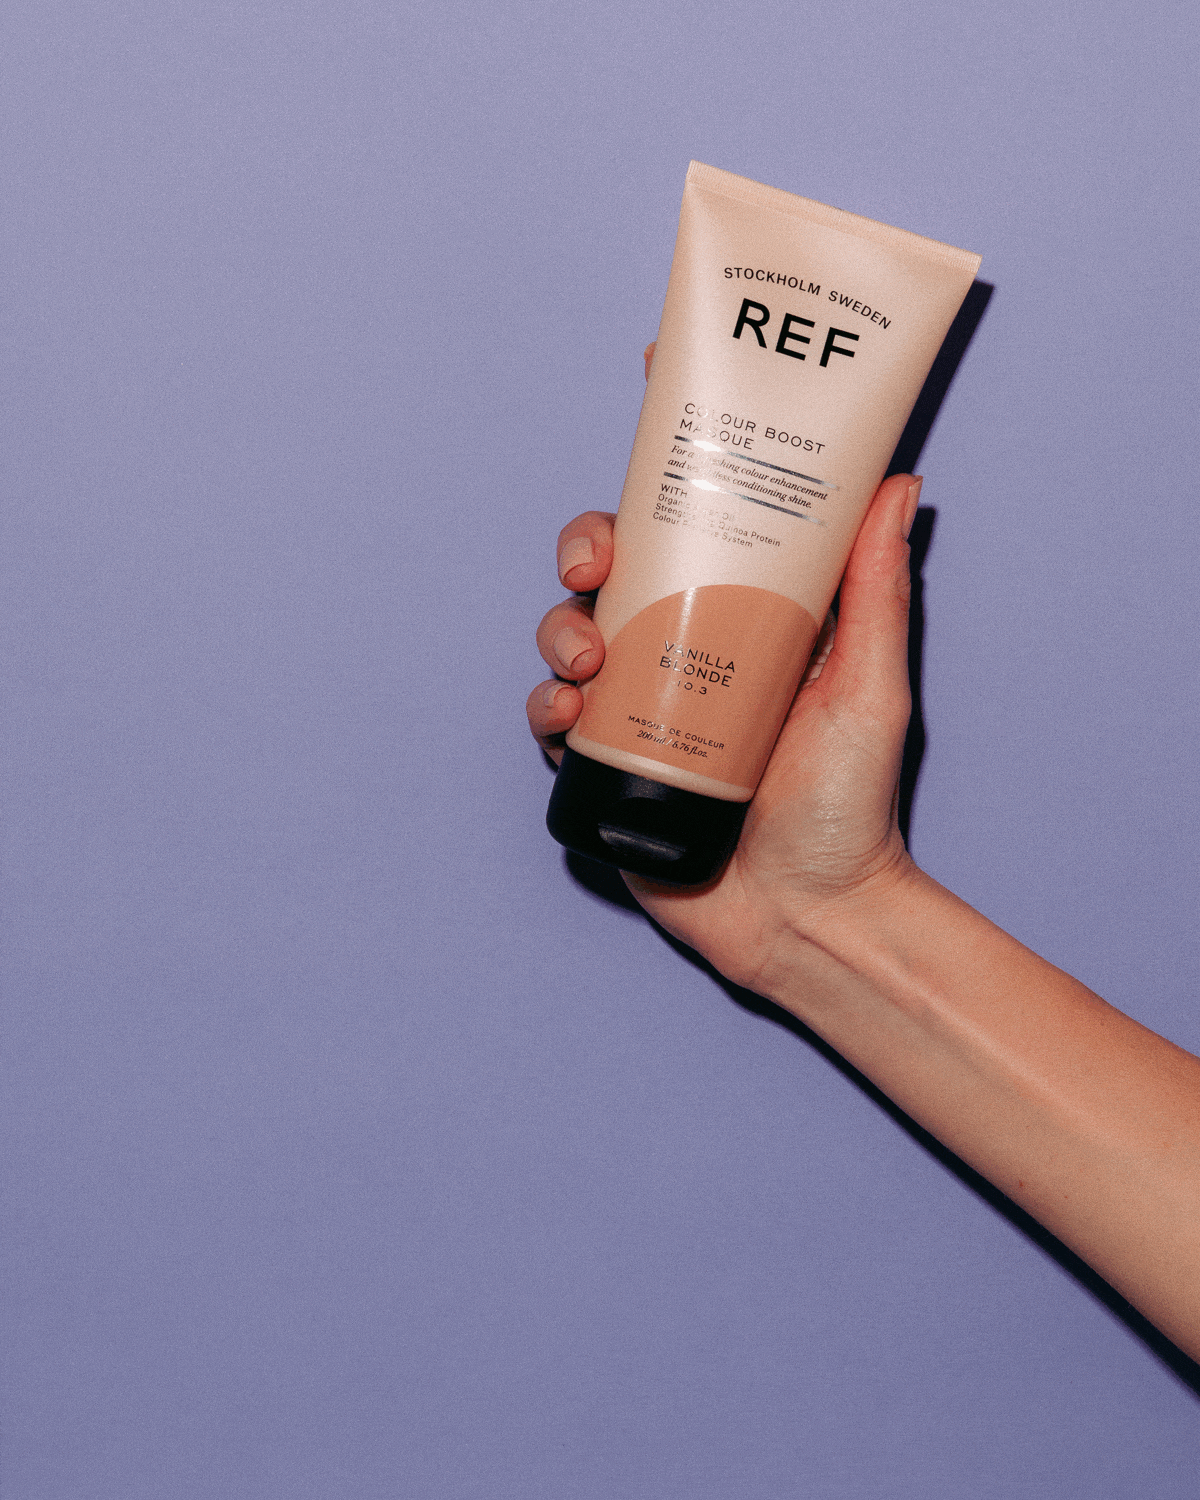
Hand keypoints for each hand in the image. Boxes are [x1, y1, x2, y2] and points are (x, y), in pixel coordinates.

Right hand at [527, 351, 924, 996]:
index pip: (699, 518)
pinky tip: (566, 714)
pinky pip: (554, 717)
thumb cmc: (849, 804)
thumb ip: (878, 590)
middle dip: (587, 545)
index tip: (649, 383)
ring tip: (586, 661)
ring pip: (570, 634)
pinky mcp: (607, 763)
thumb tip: (898, 479)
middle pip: (616, 567)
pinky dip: (545, 705)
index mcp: (745, 613)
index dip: (666, 454)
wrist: (809, 915)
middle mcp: (685, 647)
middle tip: (592, 563)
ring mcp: (640, 705)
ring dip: (558, 628)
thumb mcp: (871, 686)